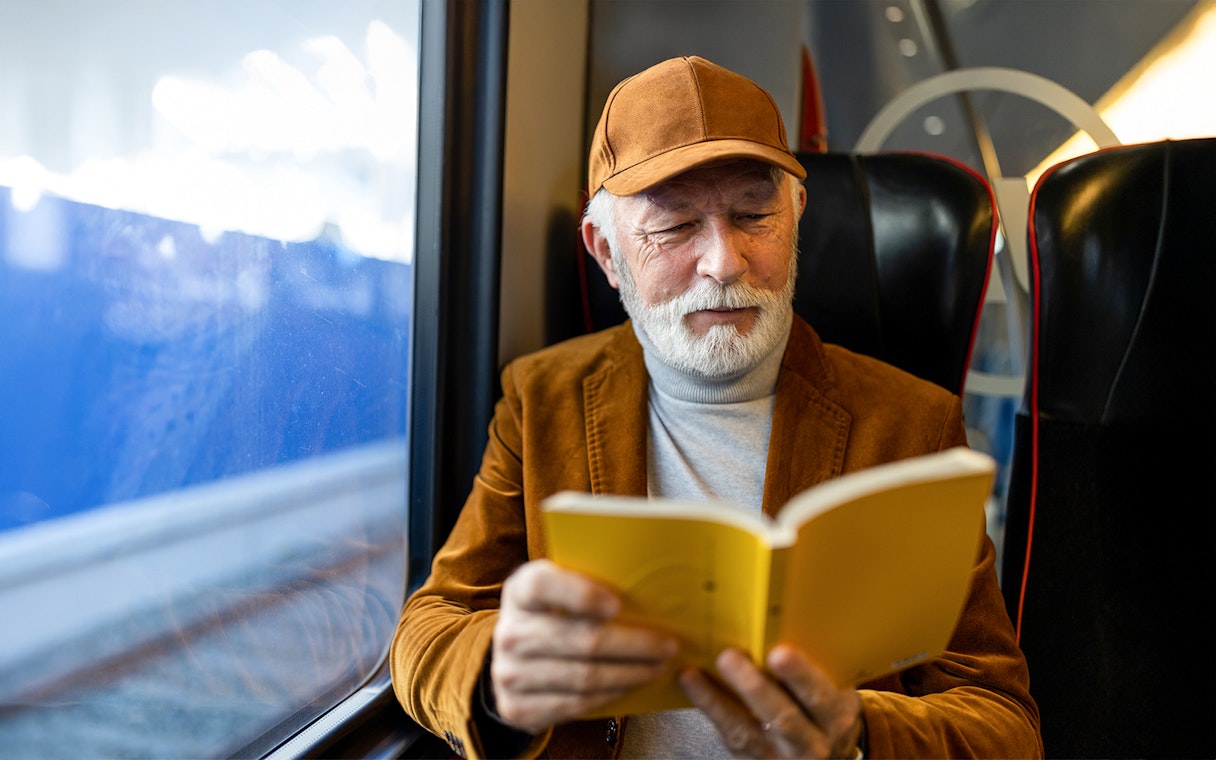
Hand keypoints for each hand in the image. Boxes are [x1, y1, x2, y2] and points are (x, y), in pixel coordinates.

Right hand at [490, 559, 677, 732]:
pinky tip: (630, 685)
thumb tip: (649, 593)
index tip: (617, 605)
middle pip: (580, 639)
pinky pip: (575, 704)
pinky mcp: (517, 707)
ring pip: (584, 676)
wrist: (515, 659)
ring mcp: (509, 673)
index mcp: (519, 590)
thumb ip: (588, 583)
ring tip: (657, 667)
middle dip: (633, 644)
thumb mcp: (559, 589)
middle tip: (667, 645)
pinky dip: (610, 695)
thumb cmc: (552, 615)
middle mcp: (508, 632)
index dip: (580, 594)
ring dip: (629, 674)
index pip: (542, 585)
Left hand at [679, 645, 863, 758]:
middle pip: (783, 718)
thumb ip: (815, 672)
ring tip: (693, 674)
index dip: (800, 675)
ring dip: (717, 702)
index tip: (779, 653)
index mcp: (836, 717)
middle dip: (753, 688)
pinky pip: (728, 737)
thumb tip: (776, 622)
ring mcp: (780, 757)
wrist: (824, 757)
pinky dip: (708, 710)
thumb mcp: (834, 694)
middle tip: (728, 657)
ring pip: (746, 733)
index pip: (820, 697)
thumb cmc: (823, 712)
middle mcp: (812, 743)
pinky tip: (690, 684)